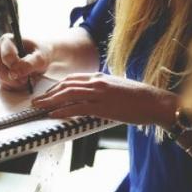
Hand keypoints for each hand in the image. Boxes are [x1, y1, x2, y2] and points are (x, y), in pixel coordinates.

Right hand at [0, 33, 49, 90]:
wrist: (39, 57)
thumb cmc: (40, 54)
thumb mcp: (40, 58)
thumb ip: (29, 64)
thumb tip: (15, 73)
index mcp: (7, 40)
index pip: (6, 56)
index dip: (16, 68)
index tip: (26, 76)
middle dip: (13, 78)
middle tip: (26, 79)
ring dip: (13, 82)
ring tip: (25, 79)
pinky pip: (0, 82)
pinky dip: (11, 85)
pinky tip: (20, 81)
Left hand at [31, 73, 176, 125]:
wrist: (155, 102)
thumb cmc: (139, 98)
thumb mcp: (117, 88)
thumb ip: (102, 90)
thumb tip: (92, 98)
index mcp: (100, 77)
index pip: (72, 79)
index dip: (56, 87)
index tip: (47, 94)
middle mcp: (97, 82)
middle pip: (66, 85)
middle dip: (48, 93)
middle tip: (36, 101)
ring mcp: (99, 93)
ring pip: (68, 95)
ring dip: (50, 101)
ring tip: (39, 107)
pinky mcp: (103, 106)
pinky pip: (77, 108)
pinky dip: (63, 111)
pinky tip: (53, 114)